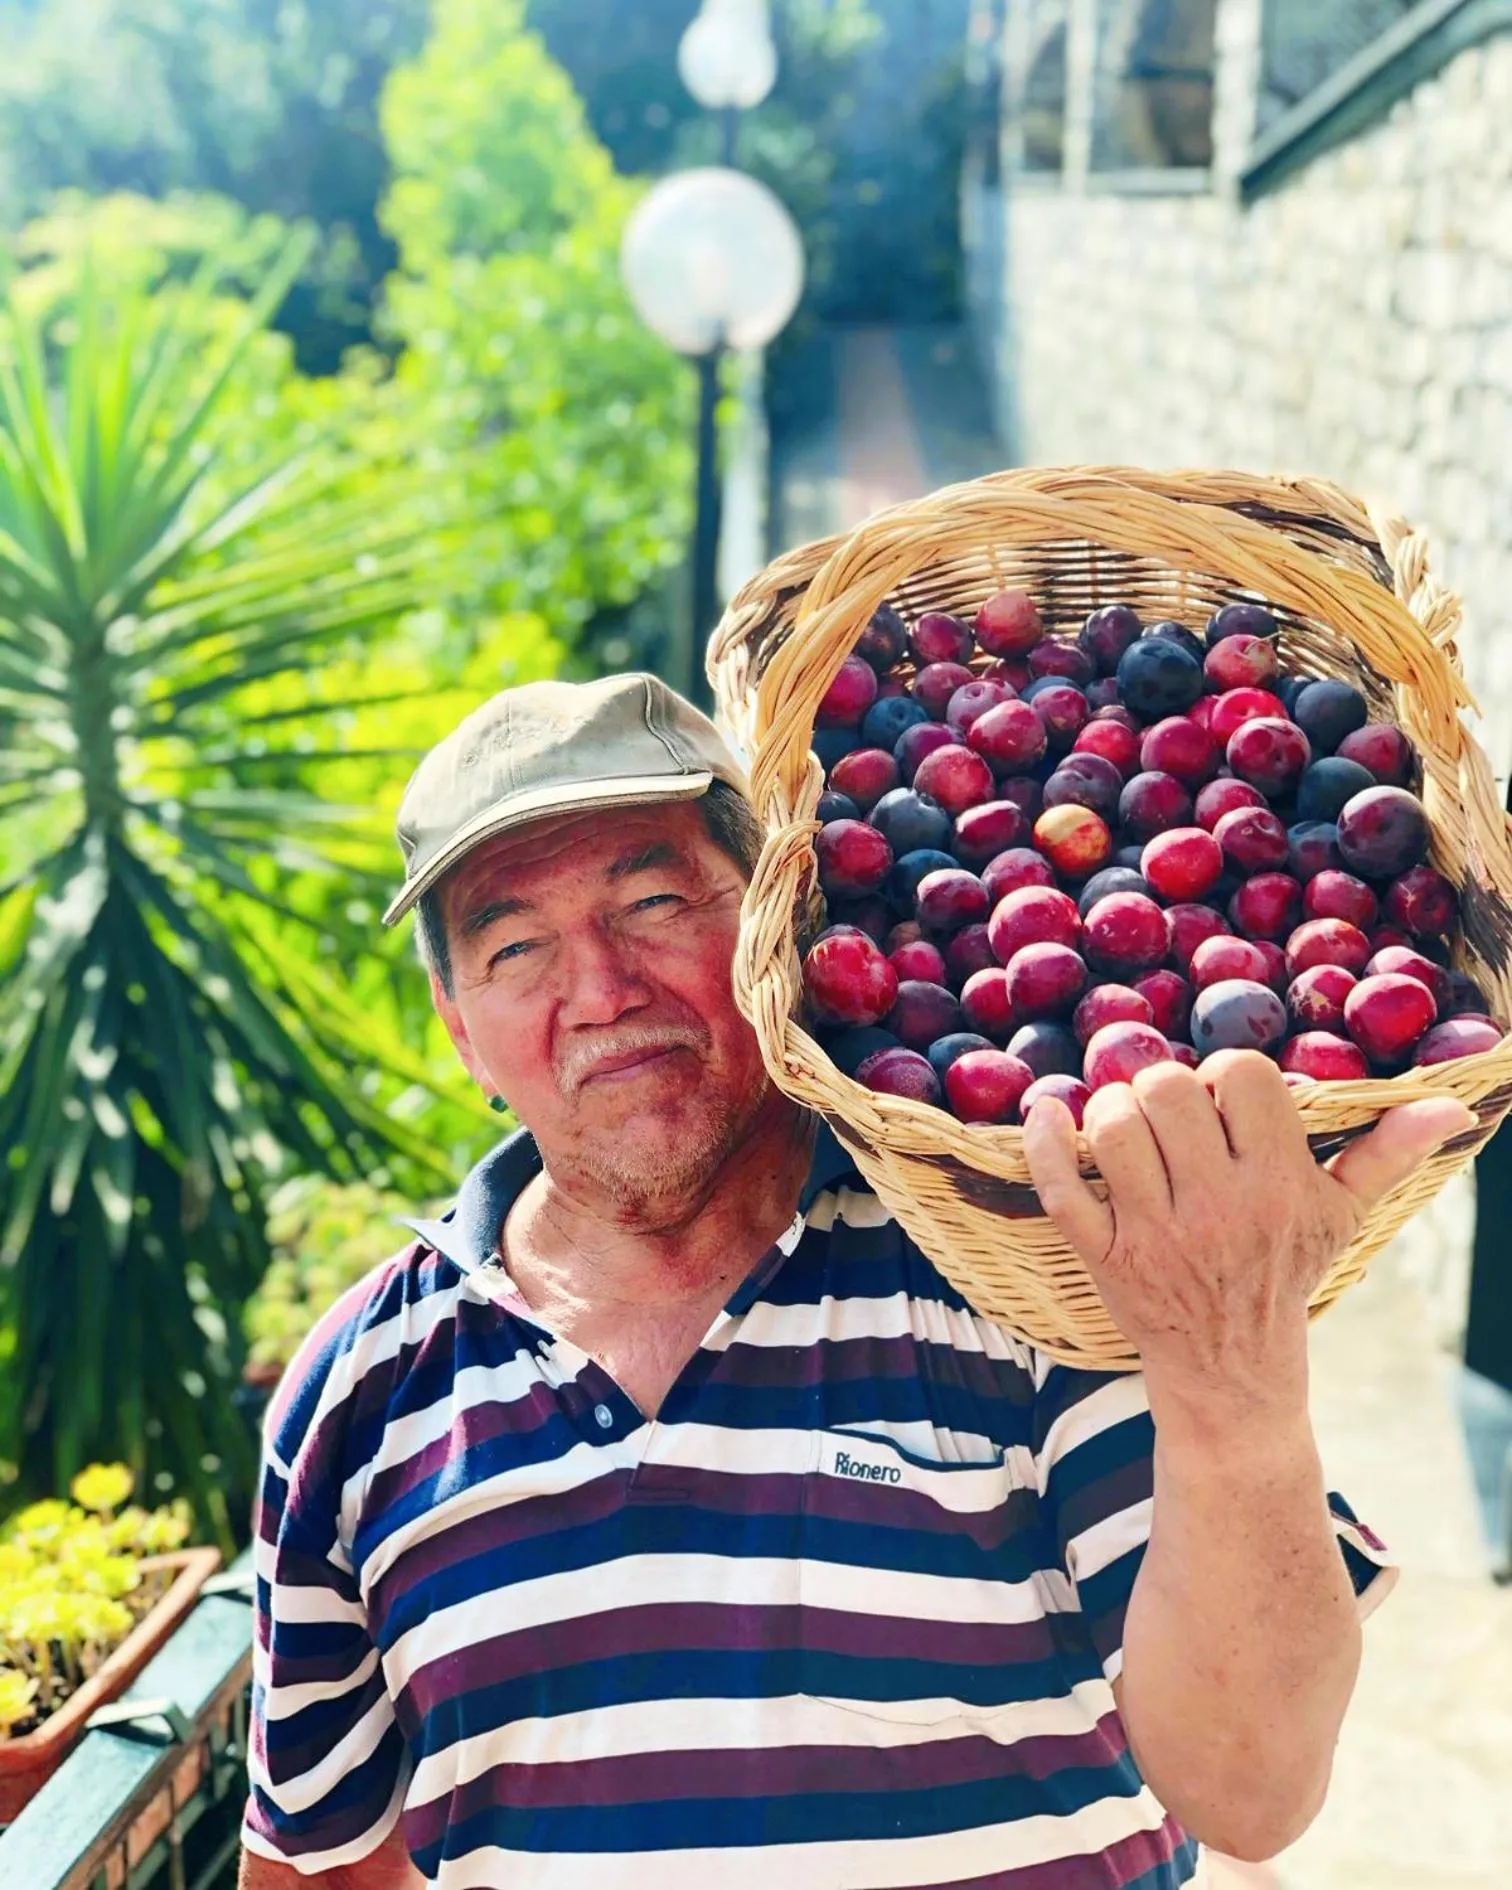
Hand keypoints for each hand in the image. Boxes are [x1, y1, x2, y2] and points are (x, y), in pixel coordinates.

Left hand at [1023, 1050, 1474, 1409]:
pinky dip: (1043, 1143)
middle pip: (1169, 1089)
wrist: (1232, 1371)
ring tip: (1128, 1129)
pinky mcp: (1104, 1256)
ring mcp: (1155, 1233)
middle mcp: (1218, 1207)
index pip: (1242, 1074)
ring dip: (1110, 1112)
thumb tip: (1450, 1105)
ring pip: (1114, 1127)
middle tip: (1169, 1115)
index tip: (1223, 1101)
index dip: (1225, 1074)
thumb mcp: (1343, 1216)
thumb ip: (1385, 1152)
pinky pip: (1059, 1186)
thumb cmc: (1285, 1273)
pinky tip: (1047, 1113)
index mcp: (1278, 1185)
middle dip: (1163, 1087)